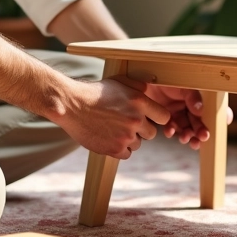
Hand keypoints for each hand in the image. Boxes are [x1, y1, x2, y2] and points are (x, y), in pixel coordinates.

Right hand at [55, 76, 170, 158]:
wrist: (72, 105)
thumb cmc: (95, 92)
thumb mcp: (119, 81)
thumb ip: (139, 86)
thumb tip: (151, 91)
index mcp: (139, 102)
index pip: (164, 117)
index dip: (156, 118)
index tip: (147, 118)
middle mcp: (136, 120)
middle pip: (152, 134)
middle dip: (141, 130)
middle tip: (125, 123)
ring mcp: (125, 136)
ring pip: (138, 144)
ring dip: (129, 139)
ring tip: (113, 129)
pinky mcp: (114, 149)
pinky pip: (127, 154)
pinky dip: (119, 149)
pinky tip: (109, 138)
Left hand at [144, 85, 233, 149]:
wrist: (142, 76)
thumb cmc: (165, 76)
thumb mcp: (182, 83)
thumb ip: (192, 96)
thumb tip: (201, 110)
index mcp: (199, 96)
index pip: (213, 109)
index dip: (219, 118)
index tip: (219, 126)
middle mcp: (190, 105)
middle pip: (200, 122)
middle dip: (202, 131)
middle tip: (203, 137)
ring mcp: (178, 112)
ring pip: (187, 128)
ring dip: (188, 135)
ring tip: (186, 138)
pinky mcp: (165, 117)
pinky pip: (171, 128)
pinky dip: (172, 131)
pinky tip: (170, 131)